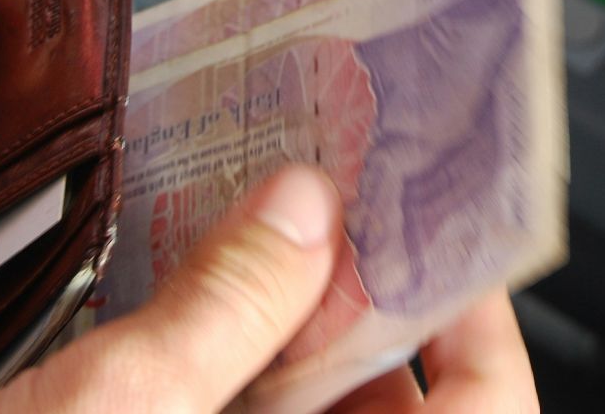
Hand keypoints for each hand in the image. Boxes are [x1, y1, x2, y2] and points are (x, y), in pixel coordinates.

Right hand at [0, 165, 538, 413]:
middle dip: (366, 309)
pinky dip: (229, 375)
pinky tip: (193, 305)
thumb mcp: (121, 408)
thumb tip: (306, 211)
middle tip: (337, 210)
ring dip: (294, 336)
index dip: (483, 329)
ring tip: (263, 235)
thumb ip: (228, 306)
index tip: (452, 239)